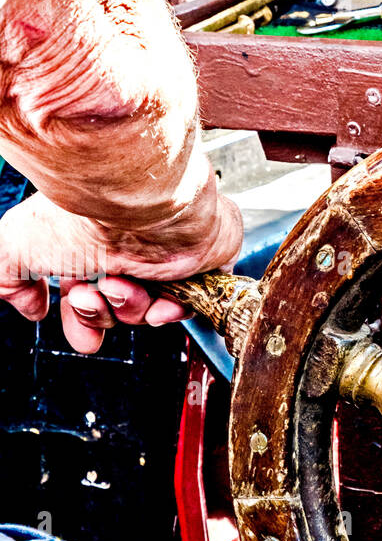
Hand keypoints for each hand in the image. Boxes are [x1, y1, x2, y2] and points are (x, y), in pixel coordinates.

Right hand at [0, 180, 242, 352]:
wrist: (137, 201)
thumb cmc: (82, 214)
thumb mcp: (19, 245)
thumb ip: (7, 277)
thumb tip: (28, 307)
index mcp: (87, 241)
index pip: (86, 294)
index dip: (82, 321)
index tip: (82, 339)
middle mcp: (125, 247)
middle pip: (116, 308)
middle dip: (100, 315)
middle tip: (92, 299)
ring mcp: (165, 252)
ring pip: (149, 308)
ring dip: (130, 308)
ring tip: (122, 285)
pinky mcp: (203, 259)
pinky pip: (191, 304)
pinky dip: (172, 311)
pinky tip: (160, 302)